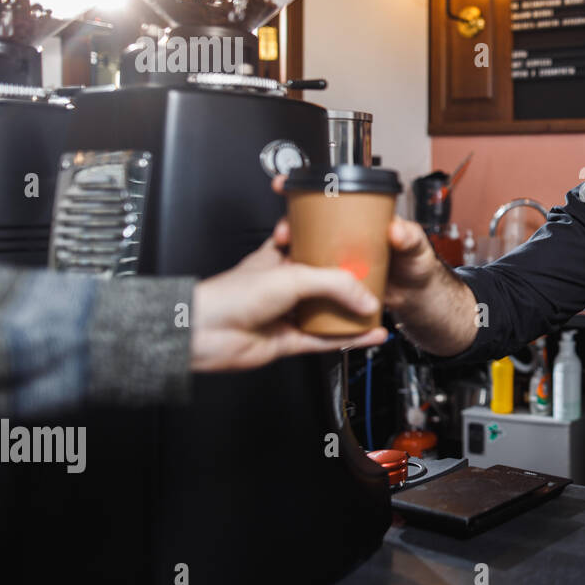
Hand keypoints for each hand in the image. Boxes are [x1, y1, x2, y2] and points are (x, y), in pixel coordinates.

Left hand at [190, 236, 387, 371]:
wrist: (205, 333)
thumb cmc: (230, 296)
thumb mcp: (292, 276)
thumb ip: (334, 284)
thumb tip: (365, 298)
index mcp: (279, 258)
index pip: (313, 246)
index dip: (334, 245)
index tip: (359, 244)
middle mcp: (284, 285)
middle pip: (326, 282)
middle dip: (351, 282)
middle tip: (377, 280)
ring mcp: (287, 313)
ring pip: (328, 312)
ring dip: (353, 313)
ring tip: (378, 308)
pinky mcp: (289, 340)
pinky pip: (326, 339)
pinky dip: (349, 338)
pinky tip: (370, 335)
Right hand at [270, 175, 442, 310]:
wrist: (417, 296)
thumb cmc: (418, 265)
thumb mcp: (418, 246)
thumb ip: (410, 237)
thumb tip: (396, 229)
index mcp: (364, 219)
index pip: (334, 197)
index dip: (308, 188)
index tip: (286, 184)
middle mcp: (348, 234)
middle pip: (311, 221)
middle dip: (291, 222)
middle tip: (285, 230)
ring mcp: (340, 256)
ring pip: (308, 247)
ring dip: (292, 249)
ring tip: (285, 254)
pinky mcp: (338, 279)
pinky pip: (316, 274)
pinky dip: (304, 275)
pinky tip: (295, 277)